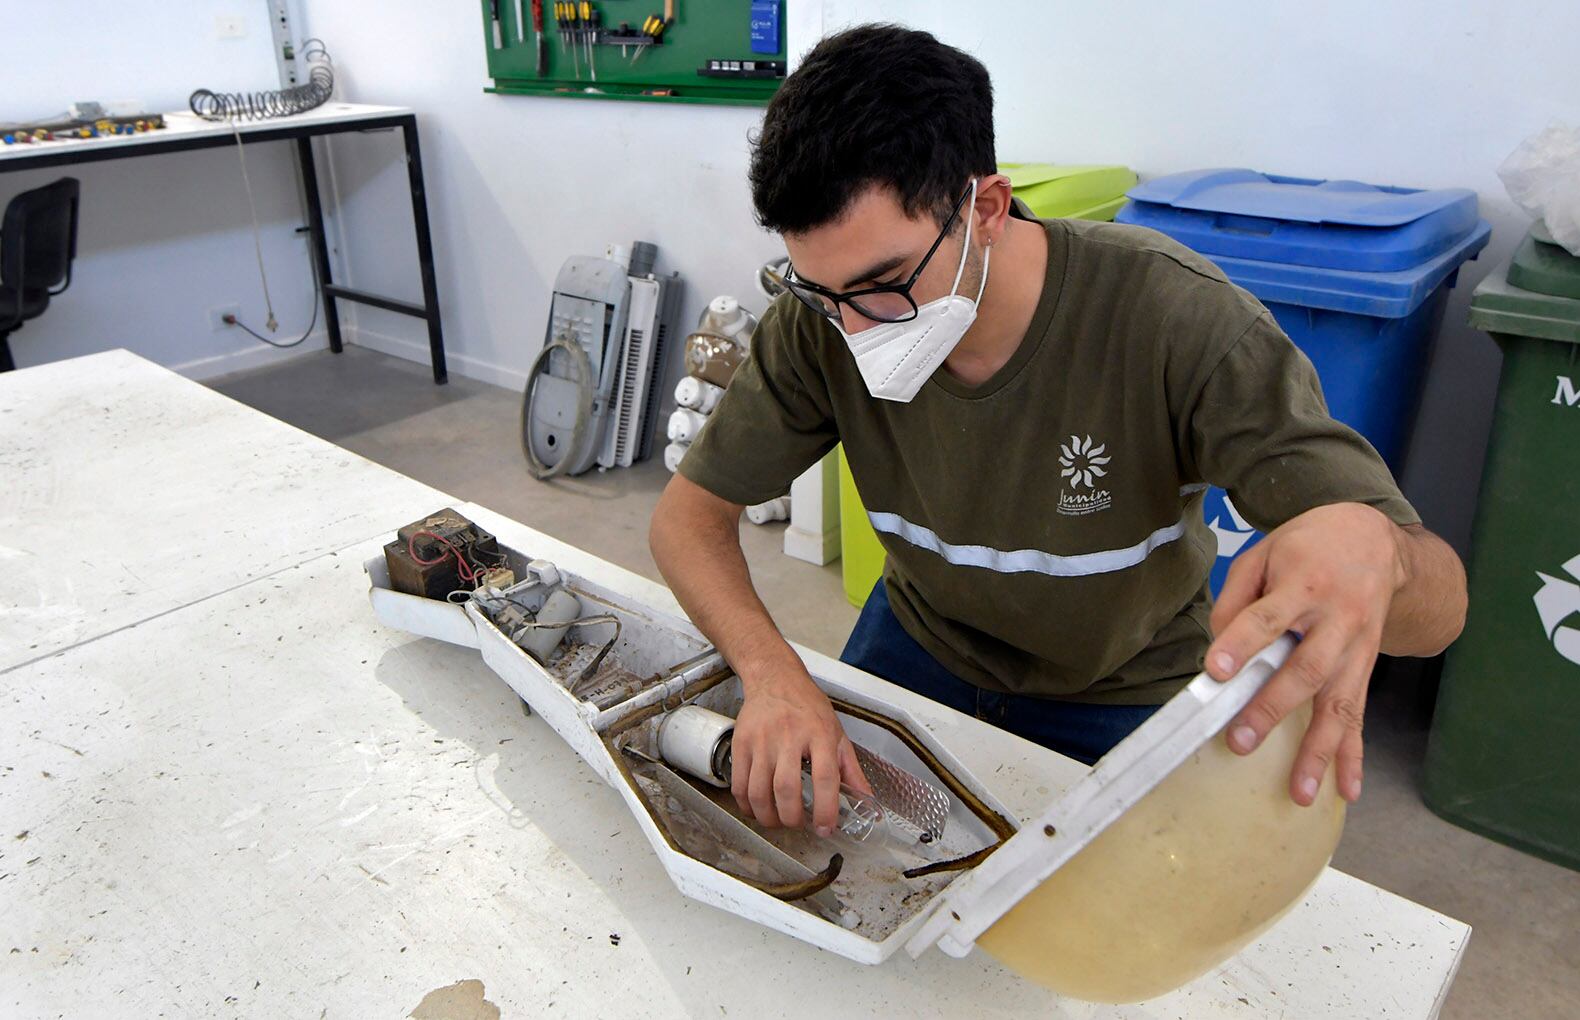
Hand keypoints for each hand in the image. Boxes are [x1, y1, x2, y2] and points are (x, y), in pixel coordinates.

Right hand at [731, 666, 873, 833]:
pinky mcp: (741, 743)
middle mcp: (790, 736)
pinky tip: (757, 809)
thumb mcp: (837, 734)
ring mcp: (762, 740)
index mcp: (820, 734)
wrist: (776, 679)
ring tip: (778, 821)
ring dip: (768, 816)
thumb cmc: (808, 708)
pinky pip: (739, 784)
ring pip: (758, 790)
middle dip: (791, 817)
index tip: (825, 827)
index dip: (825, 809)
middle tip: (798, 824)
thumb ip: (851, 771)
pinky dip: (746, 805)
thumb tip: (867, 802)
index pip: (825, 777)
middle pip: (786, 788)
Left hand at [1206, 503, 1407, 806]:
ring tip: (1298, 791)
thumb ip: (1237, 598)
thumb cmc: (1308, 548)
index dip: (1242, 643)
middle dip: (1272, 708)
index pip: (1269, 617)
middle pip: (1305, 669)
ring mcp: (1357, 648)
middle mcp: (1337, 620)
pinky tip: (1346, 789)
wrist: (1377, 542)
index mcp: (1305, 584)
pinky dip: (1353, 755)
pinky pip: (1360, 715)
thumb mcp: (1266, 553)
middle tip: (1240, 740)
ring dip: (1318, 751)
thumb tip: (1218, 650)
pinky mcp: (1366, 668)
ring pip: (1339, 703)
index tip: (1216, 670)